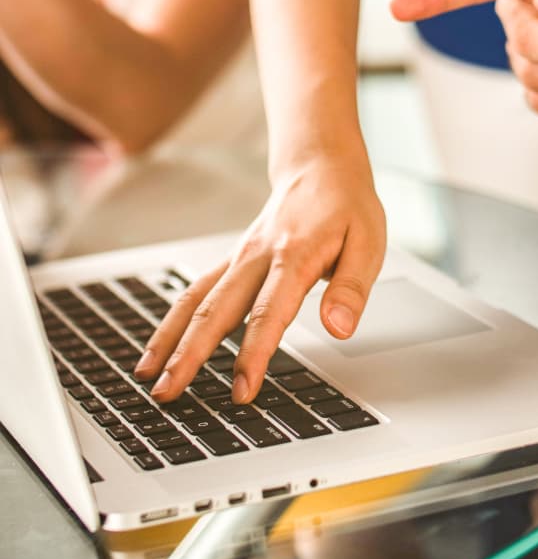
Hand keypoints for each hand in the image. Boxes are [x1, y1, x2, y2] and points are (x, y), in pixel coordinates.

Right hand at [135, 154, 385, 402]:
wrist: (321, 166)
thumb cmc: (347, 207)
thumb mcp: (369, 243)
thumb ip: (352, 288)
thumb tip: (339, 329)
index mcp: (295, 255)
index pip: (269, 312)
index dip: (254, 353)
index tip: (242, 389)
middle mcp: (258, 256)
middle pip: (216, 309)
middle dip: (190, 355)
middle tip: (169, 393)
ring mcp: (240, 257)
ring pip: (195, 299)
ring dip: (170, 339)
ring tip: (147, 376)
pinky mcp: (233, 260)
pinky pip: (196, 290)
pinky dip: (173, 320)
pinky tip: (159, 346)